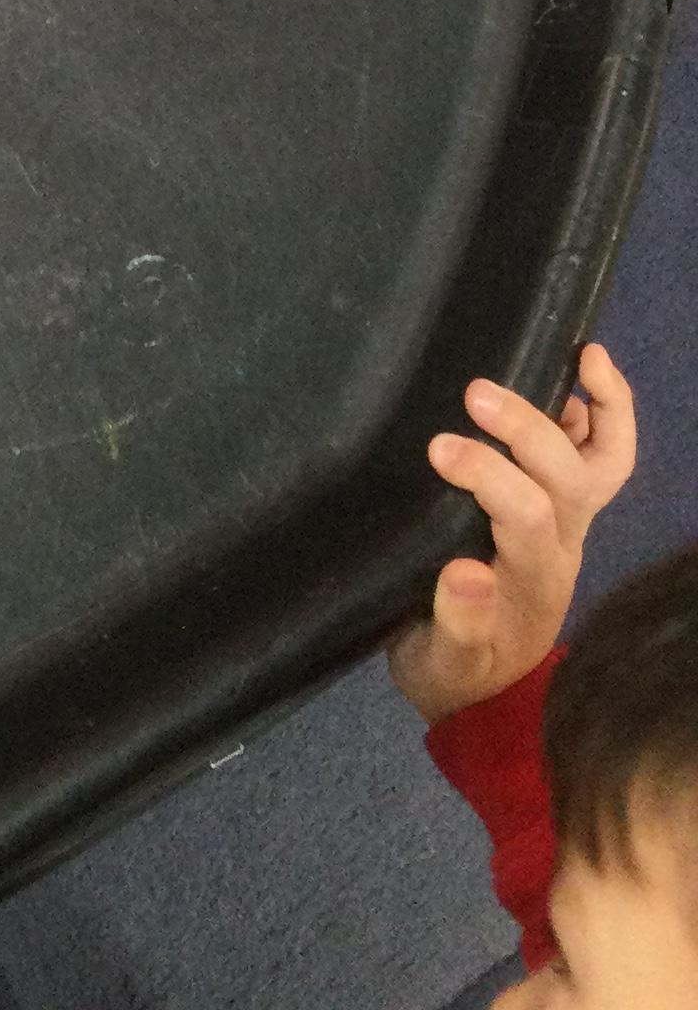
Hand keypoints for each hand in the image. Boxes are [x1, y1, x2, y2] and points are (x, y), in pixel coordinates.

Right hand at [387, 344, 636, 725]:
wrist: (482, 687)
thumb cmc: (452, 668)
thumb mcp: (440, 663)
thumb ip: (457, 625)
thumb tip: (465, 574)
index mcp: (530, 581)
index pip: (525, 517)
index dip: (488, 476)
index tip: (437, 448)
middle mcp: (561, 546)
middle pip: (569, 481)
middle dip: (530, 433)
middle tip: (474, 392)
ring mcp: (568, 524)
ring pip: (605, 465)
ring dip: (602, 410)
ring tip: (583, 355)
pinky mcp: (562, 506)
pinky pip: (602, 457)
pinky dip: (601, 412)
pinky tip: (578, 374)